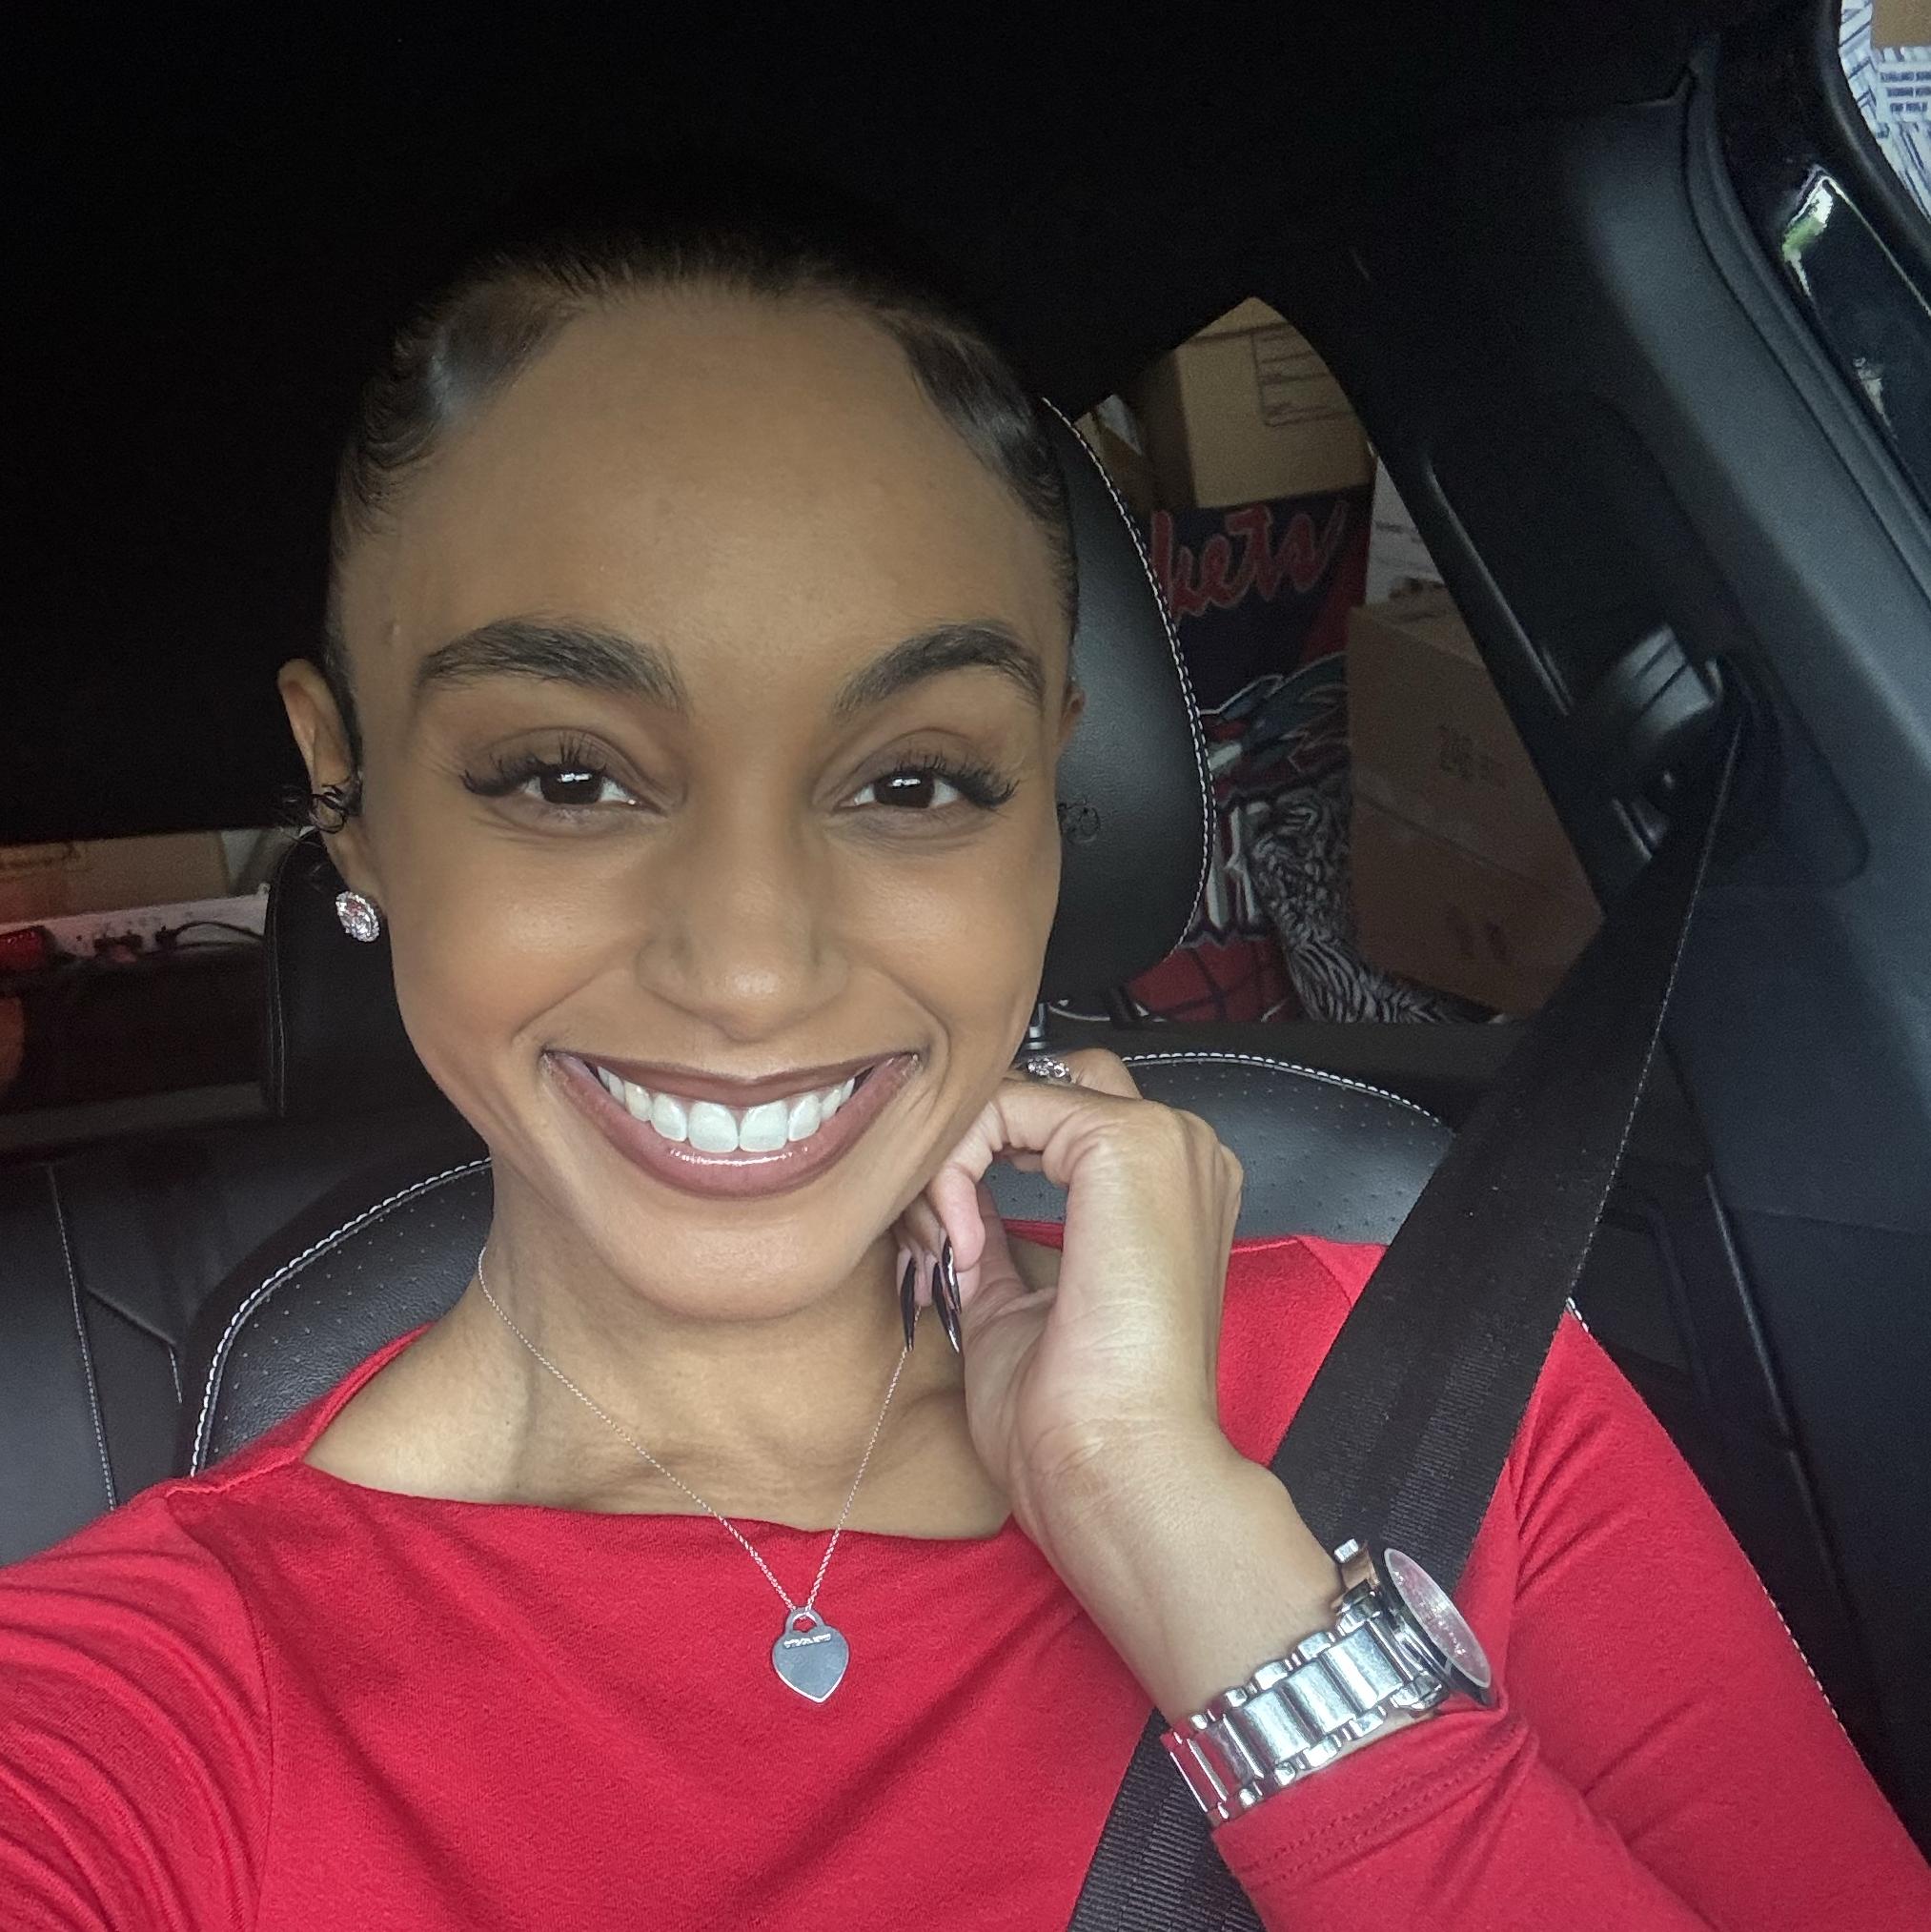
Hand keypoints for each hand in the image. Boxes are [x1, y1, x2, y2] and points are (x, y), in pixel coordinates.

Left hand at [893, 1050, 1234, 1537]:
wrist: (1119, 1467)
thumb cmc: (1081, 1417)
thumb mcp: (1017, 1303)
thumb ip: (993, 1239)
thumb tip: (947, 1203)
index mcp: (1171, 1191)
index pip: (1056, 1119)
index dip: (980, 1164)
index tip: (947, 1250)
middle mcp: (1182, 1152)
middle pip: (1040, 1087)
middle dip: (968, 1145)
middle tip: (937, 1235)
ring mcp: (1165, 1139)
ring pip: (1015, 1091)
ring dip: (954, 1159)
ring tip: (947, 1248)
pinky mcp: (1129, 1143)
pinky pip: (1005, 1104)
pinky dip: (957, 1165)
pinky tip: (964, 1245)